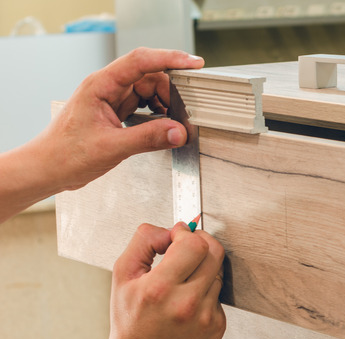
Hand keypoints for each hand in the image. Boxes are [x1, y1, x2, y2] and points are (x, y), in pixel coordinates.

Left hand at [39, 47, 204, 190]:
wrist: (47, 169)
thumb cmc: (64, 154)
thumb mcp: (111, 147)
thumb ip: (148, 138)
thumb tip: (177, 131)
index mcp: (100, 85)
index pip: (140, 61)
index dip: (169, 59)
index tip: (192, 63)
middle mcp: (107, 88)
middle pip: (149, 76)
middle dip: (170, 92)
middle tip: (183, 112)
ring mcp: (111, 100)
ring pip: (148, 91)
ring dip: (164, 104)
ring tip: (171, 122)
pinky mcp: (116, 113)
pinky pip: (143, 105)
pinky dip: (157, 114)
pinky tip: (161, 127)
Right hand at [41, 223, 225, 338]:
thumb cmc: (130, 324)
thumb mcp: (122, 277)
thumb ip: (143, 242)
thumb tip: (170, 228)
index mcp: (160, 289)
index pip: (194, 244)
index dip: (187, 233)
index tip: (178, 236)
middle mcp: (187, 304)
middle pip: (214, 252)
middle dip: (201, 243)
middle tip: (187, 248)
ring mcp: (206, 317)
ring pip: (217, 273)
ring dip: (202, 270)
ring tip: (181, 283)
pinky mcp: (218, 327)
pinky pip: (219, 296)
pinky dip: (205, 293)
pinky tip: (187, 306)